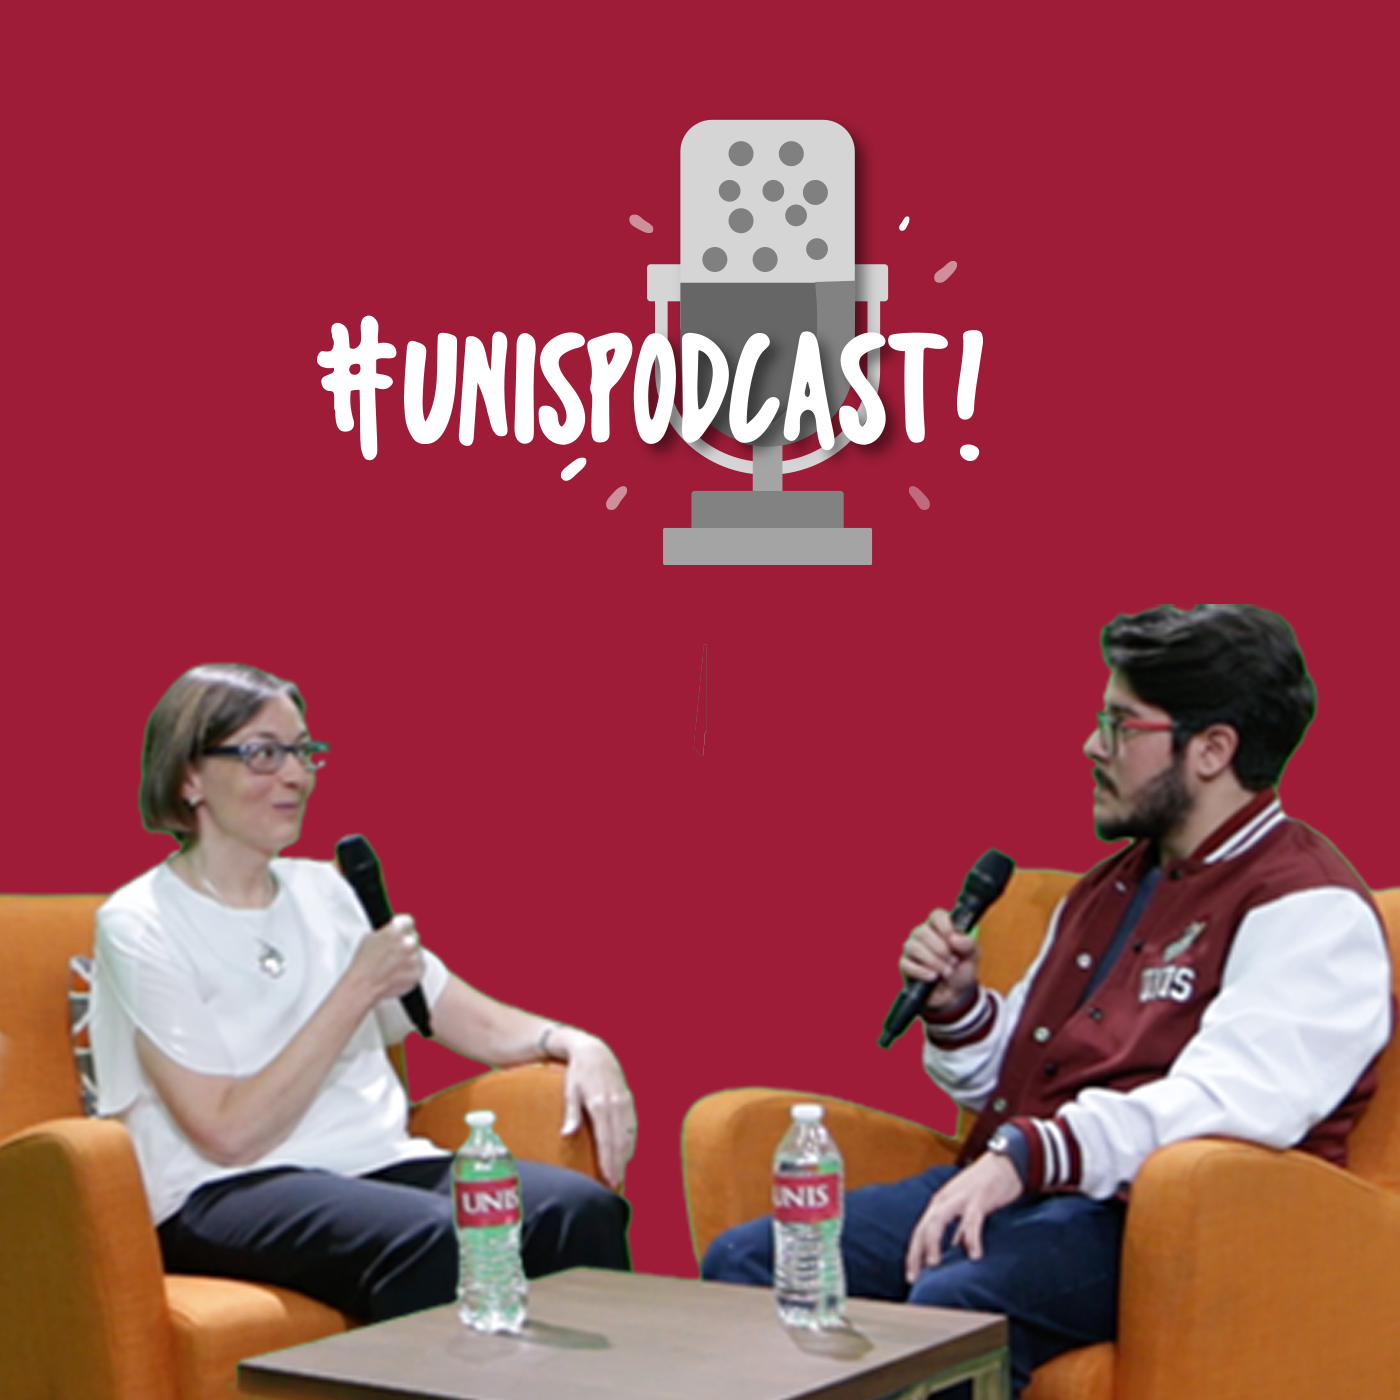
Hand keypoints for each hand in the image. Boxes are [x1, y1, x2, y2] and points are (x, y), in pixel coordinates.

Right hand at [347, 914, 423, 1007]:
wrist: (363, 986)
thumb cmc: (364, 964)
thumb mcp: (370, 937)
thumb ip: (387, 930)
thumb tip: (394, 928)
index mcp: (396, 929)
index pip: (407, 922)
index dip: (402, 928)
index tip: (400, 932)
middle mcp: (408, 942)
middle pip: (413, 937)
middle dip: (404, 943)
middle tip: (394, 952)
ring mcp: (414, 957)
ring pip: (416, 952)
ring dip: (408, 957)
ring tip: (393, 965)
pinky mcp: (418, 972)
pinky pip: (419, 966)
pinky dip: (411, 969)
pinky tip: (398, 972)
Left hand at [556, 1031, 635, 1189]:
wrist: (594, 1051)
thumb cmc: (577, 1072)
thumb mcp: (570, 1090)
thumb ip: (571, 1113)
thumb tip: (567, 1134)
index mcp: (600, 1104)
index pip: (606, 1140)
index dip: (608, 1161)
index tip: (609, 1179)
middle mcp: (615, 1104)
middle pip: (619, 1141)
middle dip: (618, 1164)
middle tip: (616, 1184)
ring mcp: (624, 1101)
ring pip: (628, 1134)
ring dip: (625, 1155)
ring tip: (621, 1173)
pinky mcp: (628, 1099)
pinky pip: (632, 1124)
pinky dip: (630, 1140)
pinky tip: (627, 1152)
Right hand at [900, 908, 980, 1011]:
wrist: (956, 993)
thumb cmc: (962, 969)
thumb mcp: (973, 956)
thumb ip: (968, 944)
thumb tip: (954, 939)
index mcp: (940, 927)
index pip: (936, 915)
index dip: (944, 926)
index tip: (953, 940)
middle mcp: (923, 934)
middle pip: (922, 932)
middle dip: (940, 950)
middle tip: (953, 962)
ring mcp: (912, 949)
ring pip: (913, 946)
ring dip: (932, 961)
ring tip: (946, 971)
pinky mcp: (906, 965)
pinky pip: (907, 964)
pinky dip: (922, 971)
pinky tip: (933, 977)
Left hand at [904, 1153, 1022, 1278]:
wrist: (1005, 1162)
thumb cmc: (985, 1188)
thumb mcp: (967, 1209)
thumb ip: (960, 1229)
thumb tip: (955, 1252)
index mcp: (940, 1203)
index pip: (920, 1231)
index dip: (913, 1254)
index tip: (911, 1277)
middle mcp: (944, 1199)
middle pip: (923, 1227)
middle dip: (916, 1252)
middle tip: (915, 1276)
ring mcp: (960, 1198)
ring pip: (938, 1220)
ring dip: (933, 1242)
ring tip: (934, 1264)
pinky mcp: (979, 1198)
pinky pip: (972, 1220)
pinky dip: (971, 1238)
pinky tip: (975, 1255)